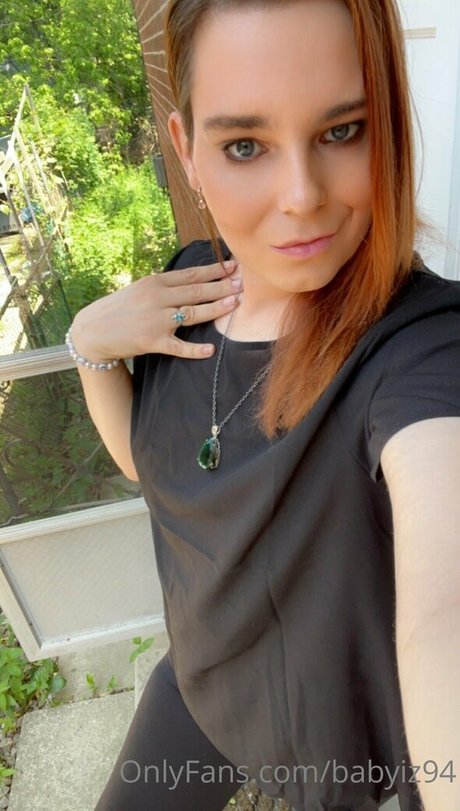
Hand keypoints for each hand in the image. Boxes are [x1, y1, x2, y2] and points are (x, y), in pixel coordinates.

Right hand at [70, 260, 242, 361]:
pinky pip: (178, 346)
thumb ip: (166, 286)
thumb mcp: (141, 290)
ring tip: (234, 304)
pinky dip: (194, 349)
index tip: (234, 266)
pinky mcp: (152, 341)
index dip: (214, 270)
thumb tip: (194, 280)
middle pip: (196, 291)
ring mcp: (155, 320)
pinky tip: (210, 350)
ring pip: (191, 313)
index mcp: (155, 283)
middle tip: (243, 284)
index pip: (191, 274)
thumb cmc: (120, 309)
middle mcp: (157, 298)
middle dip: (221, 286)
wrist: (93, 330)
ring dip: (215, 308)